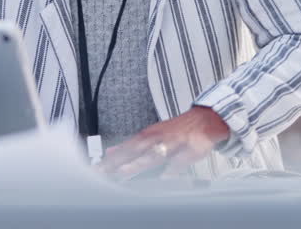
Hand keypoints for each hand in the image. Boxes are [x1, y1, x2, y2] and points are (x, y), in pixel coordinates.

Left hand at [100, 106, 229, 178]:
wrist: (205, 119)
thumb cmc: (176, 130)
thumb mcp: (151, 134)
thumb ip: (131, 145)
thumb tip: (111, 153)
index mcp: (147, 135)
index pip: (124, 147)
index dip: (110, 159)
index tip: (96, 169)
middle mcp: (157, 138)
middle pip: (133, 150)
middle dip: (117, 162)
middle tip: (102, 171)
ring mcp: (172, 143)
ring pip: (153, 154)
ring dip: (138, 163)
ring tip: (123, 172)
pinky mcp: (188, 150)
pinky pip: (178, 162)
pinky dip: (170, 171)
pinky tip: (162, 180)